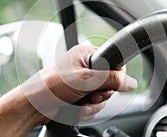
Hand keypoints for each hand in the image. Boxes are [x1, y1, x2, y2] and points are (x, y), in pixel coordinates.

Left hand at [22, 45, 137, 121]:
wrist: (35, 106)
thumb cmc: (52, 86)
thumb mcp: (85, 80)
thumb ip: (111, 79)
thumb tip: (131, 82)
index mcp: (87, 55)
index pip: (114, 62)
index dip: (116, 75)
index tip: (110, 84)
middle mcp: (87, 68)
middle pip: (111, 83)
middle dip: (102, 94)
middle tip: (92, 95)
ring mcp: (84, 83)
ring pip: (104, 97)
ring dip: (94, 105)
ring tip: (81, 103)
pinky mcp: (81, 96)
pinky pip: (95, 106)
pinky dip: (87, 110)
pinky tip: (77, 108)